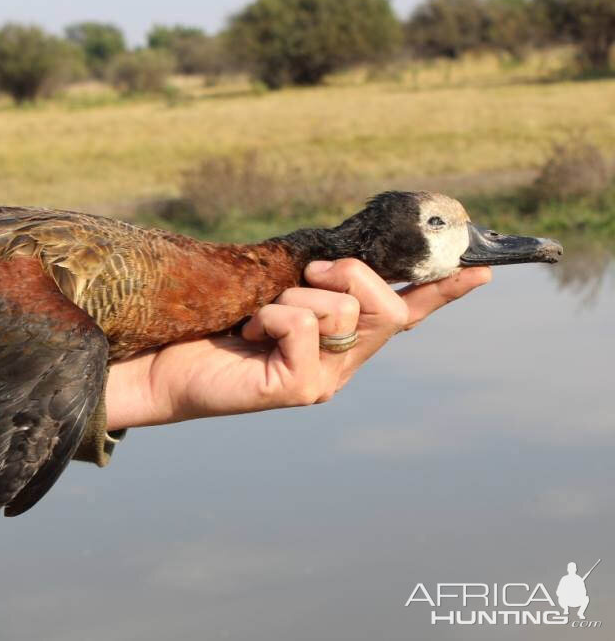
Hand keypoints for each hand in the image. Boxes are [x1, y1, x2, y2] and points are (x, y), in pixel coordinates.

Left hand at [104, 259, 491, 427]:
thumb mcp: (271, 291)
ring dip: (293, 296)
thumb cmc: (215, 325)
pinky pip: (304, 325)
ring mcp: (325, 379)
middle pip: (389, 305)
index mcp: (342, 337)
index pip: (406, 312)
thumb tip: (334, 258)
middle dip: (351, 274)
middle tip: (307, 274)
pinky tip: (248, 333)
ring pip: (343, 310)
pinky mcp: (299, 389)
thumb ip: (310, 281)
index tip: (482, 268)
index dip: (444, 292)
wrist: (164, 366)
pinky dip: (271, 315)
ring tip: (257, 316)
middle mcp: (343, 362)